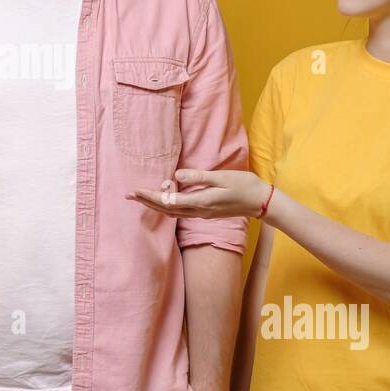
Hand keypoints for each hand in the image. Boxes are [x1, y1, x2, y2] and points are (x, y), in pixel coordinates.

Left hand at [126, 168, 268, 219]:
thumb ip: (198, 177)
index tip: (135, 190)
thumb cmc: (243, 185)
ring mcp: (202, 214)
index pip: (169, 201)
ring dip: (155, 205)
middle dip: (147, 202)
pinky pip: (181, 212)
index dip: (150, 196)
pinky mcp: (206, 213)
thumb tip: (175, 176)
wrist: (260, 202)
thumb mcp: (221, 177)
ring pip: (172, 212)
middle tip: (129, 194)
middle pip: (166, 209)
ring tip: (141, 197)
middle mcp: (198, 211)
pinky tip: (163, 201)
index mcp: (201, 202)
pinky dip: (168, 207)